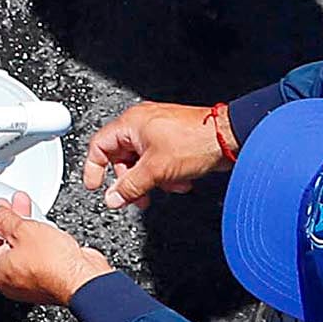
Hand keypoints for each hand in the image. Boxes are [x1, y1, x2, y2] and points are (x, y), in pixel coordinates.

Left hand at [0, 194, 113, 307]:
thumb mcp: (23, 230)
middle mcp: (8, 279)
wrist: (85, 280)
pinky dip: (30, 236)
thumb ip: (3, 218)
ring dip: (15, 225)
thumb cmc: (55, 266)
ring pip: (13, 248)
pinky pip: (30, 253)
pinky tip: (35, 220)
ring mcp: (26, 278)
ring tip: (18, 205)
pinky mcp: (44, 275)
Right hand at [84, 99, 233, 208]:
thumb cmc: (195, 141)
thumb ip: (130, 186)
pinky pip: (158, 160)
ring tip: (166, 186)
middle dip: (131, 180)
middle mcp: (141, 123)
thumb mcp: (155, 170)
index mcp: (130, 123)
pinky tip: (179, 180)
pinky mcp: (172, 138)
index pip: (99, 146)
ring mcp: (158, 130)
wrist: (228, 137)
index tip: (96, 186)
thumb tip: (113, 198)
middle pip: (122, 158)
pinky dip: (166, 173)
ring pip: (142, 161)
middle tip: (136, 196)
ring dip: (152, 179)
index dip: (94, 168)